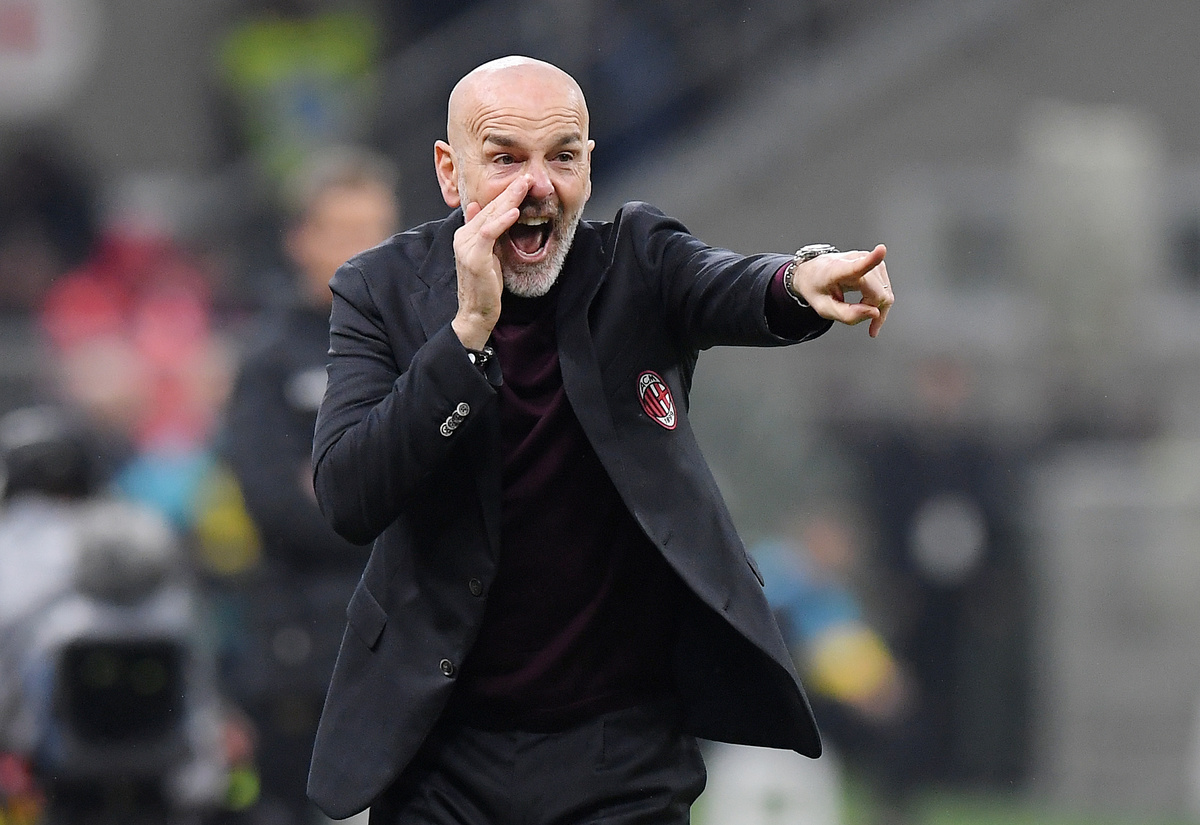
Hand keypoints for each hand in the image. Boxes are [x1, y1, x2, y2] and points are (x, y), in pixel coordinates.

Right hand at [450, 175, 532, 348]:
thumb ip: (486, 232)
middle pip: (490, 208)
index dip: (506, 194)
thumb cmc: (485, 285)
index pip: (488, 208)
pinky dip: (502, 222)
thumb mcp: (488, 254)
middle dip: (510, 191)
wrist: (476, 312)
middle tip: (528, 176)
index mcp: (466, 234)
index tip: (524, 181)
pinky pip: (488, 234)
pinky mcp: (473, 258)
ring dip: (508, 200)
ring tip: (524, 185)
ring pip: (489, 216)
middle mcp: (463, 236)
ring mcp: (466, 246)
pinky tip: (515, 212)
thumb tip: (480, 207)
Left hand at [794, 244, 892, 337]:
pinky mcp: (876, 264)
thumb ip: (848, 315)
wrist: (813, 273)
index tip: (881, 250)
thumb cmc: (817, 288)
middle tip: (855, 315)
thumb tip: (875, 313)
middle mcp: (856, 260)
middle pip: (879, 293)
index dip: (872, 259)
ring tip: (858, 309)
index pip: (857, 265)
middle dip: (872, 309)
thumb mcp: (824, 308)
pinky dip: (879, 301)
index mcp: (837, 270)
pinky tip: (866, 304)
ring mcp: (869, 260)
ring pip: (885, 292)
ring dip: (876, 306)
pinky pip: (886, 289)